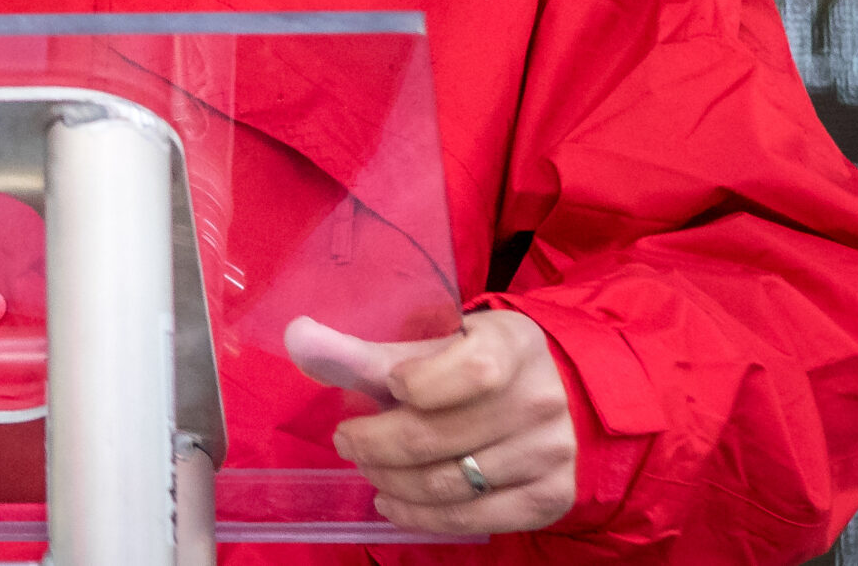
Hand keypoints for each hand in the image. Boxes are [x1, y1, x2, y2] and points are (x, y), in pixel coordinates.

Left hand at [285, 312, 575, 534]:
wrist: (560, 399)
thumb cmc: (479, 365)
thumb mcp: (436, 345)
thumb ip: (368, 351)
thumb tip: (297, 338)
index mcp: (514, 344)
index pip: (471, 370)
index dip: (415, 384)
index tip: (389, 387)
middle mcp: (540, 400)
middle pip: (438, 436)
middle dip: (374, 443)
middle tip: (346, 440)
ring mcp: (550, 454)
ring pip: (447, 483)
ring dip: (390, 480)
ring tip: (367, 468)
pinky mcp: (549, 499)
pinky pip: (471, 518)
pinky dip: (419, 515)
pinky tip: (392, 501)